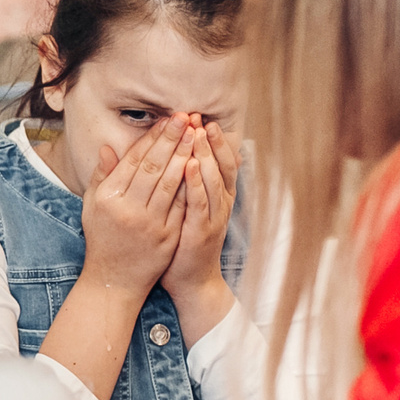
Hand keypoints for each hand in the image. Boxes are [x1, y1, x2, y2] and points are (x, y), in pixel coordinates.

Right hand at [77, 118, 191, 295]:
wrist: (114, 280)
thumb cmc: (102, 239)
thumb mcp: (92, 206)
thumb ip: (101, 176)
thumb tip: (110, 148)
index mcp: (109, 197)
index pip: (134, 160)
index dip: (152, 138)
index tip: (167, 120)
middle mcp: (129, 208)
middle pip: (154, 167)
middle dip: (172, 139)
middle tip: (186, 117)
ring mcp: (149, 223)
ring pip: (170, 183)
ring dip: (185, 155)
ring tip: (195, 134)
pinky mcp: (167, 236)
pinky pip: (181, 205)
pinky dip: (191, 184)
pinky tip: (200, 165)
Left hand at [161, 117, 237, 331]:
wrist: (191, 282)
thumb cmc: (183, 243)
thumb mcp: (184, 208)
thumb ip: (183, 182)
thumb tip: (180, 155)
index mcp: (216, 196)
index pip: (216, 161)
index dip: (210, 139)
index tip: (198, 117)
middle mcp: (220, 203)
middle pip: (219, 165)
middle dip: (209, 140)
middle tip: (199, 116)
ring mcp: (214, 217)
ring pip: (213, 179)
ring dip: (205, 155)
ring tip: (197, 132)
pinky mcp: (203, 231)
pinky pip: (200, 203)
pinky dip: (196, 183)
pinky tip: (188, 166)